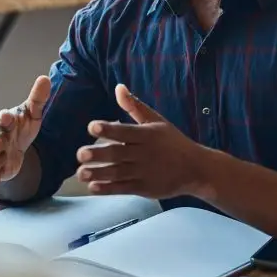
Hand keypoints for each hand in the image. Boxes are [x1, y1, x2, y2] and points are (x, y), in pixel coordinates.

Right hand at [0, 75, 50, 187]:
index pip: (5, 118)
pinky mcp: (1, 167)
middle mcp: (0, 137)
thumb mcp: (32, 113)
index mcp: (8, 122)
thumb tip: (45, 78)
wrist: (16, 145)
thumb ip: (38, 98)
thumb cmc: (22, 125)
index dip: (5, 117)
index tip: (6, 116)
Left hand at [75, 84, 209, 199]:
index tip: (92, 127)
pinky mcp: (145, 188)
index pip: (125, 131)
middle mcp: (144, 153)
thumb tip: (118, 87)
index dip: (108, 129)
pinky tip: (93, 187)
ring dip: (98, 173)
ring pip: (118, 173)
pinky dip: (108, 189)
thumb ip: (135, 106)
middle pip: (118, 153)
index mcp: (147, 135)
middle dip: (99, 154)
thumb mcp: (156, 121)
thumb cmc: (173, 142)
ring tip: (81, 173)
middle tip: (80, 153)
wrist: (196, 168)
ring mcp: (144, 172)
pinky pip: (124, 189)